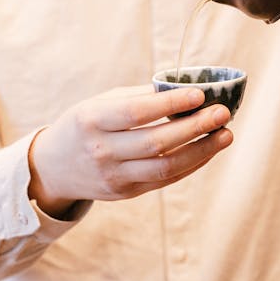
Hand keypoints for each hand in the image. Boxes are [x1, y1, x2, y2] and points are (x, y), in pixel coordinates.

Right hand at [28, 86, 231, 217]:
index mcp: (92, 120)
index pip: (136, 113)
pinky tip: (208, 149)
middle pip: (156, 142)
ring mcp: (114, 176)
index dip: (170, 104)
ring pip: (165, 167)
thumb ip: (139, 97)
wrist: (54, 168)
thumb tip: (184, 87)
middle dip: (194, 127)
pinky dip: (191, 164)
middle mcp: (102, 151)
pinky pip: (165, 180)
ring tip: (225, 134)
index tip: (200, 93)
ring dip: (201, 151)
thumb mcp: (101, 103)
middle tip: (222, 112)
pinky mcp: (126, 193)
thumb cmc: (85, 124)